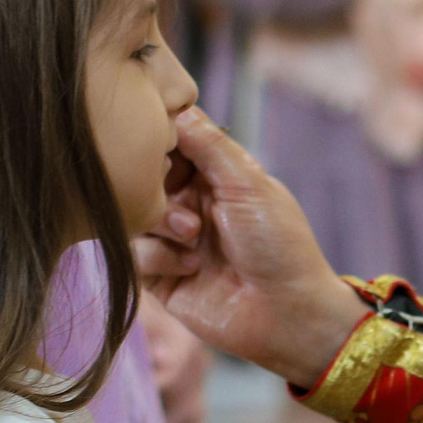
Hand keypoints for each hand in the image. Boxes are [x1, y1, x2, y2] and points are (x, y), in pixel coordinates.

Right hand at [142, 110, 366, 388]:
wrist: (287, 314)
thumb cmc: (280, 246)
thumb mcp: (248, 185)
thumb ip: (211, 147)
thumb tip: (179, 108)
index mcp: (218, 176)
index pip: (173, 143)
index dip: (161, 141)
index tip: (157, 142)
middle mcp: (192, 204)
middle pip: (145, 177)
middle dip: (156, 184)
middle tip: (182, 199)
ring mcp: (174, 240)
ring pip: (134, 214)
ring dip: (161, 221)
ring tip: (193, 236)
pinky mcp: (161, 276)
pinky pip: (135, 252)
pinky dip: (158, 256)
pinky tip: (190, 266)